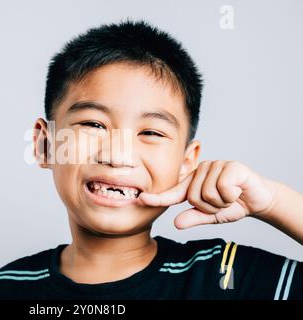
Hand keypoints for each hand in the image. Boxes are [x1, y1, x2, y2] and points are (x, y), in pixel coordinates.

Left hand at [139, 160, 277, 228]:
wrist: (259, 200)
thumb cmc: (233, 205)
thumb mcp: (212, 216)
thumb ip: (195, 217)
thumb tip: (176, 223)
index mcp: (193, 182)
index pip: (173, 192)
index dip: (158, 198)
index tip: (140, 200)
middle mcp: (201, 170)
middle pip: (193, 198)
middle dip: (210, 208)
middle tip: (223, 202)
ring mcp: (215, 165)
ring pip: (206, 195)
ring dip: (222, 203)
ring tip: (231, 196)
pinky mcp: (230, 166)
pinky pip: (222, 189)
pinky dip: (231, 196)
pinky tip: (238, 190)